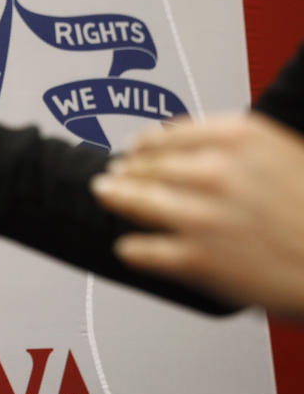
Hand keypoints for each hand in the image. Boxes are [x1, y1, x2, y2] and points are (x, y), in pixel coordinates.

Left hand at [91, 113, 303, 317]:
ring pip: (136, 202)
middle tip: (113, 174)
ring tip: (107, 195)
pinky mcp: (195, 258)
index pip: (168, 135)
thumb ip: (238, 145)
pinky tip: (127, 246)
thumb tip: (190, 139)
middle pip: (147, 167)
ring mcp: (201, 217)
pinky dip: (133, 248)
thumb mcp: (286, 153)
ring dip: (116, 197)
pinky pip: (146, 250)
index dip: (144, 143)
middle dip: (126, 170)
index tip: (134, 147)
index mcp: (240, 138)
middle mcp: (214, 172)